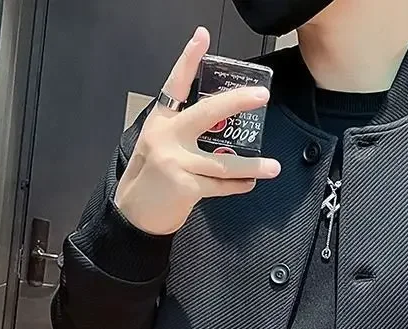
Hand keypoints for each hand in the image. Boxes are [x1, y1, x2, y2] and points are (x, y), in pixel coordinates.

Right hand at [114, 26, 281, 234]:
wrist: (134, 214)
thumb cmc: (150, 180)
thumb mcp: (159, 147)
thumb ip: (184, 135)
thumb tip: (223, 133)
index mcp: (160, 122)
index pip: (175, 85)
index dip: (188, 59)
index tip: (202, 36)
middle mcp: (167, 137)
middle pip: (208, 113)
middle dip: (238, 102)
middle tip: (262, 95)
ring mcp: (176, 161)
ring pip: (224, 162)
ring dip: (252, 166)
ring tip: (273, 167)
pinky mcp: (185, 185)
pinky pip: (220, 186)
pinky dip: (238, 186)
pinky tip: (250, 184)